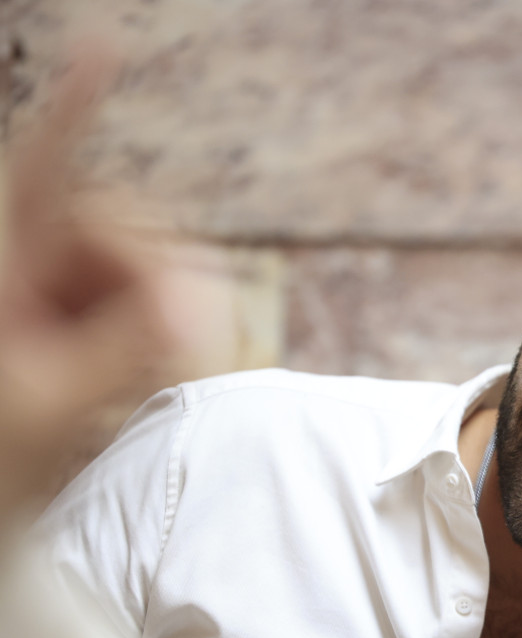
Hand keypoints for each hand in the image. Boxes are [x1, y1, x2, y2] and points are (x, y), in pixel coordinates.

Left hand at [0, 46, 186, 521]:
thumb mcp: (50, 405)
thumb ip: (125, 353)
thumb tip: (199, 315)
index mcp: (4, 268)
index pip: (42, 175)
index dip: (73, 110)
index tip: (103, 44)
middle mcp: (43, 262)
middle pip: (126, 222)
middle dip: (158, 275)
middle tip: (173, 349)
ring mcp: (80, 288)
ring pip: (162, 262)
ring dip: (174, 312)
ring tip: (152, 375)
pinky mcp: (113, 314)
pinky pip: (175, 298)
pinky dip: (180, 331)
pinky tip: (160, 370)